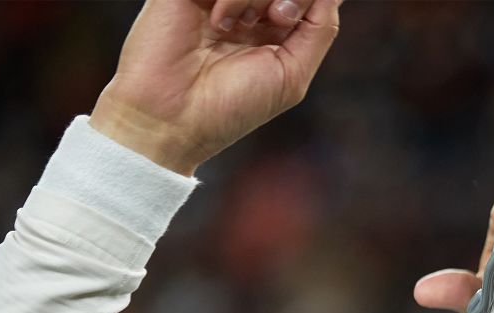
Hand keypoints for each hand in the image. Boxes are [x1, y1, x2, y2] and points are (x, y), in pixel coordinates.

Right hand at [90, 0, 341, 174]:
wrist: (173, 119)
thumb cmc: (233, 105)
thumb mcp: (293, 72)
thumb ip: (320, 29)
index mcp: (276, 26)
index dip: (309, 0)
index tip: (292, 21)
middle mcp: (248, 6)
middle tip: (279, 18)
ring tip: (238, 27)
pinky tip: (220, 22)